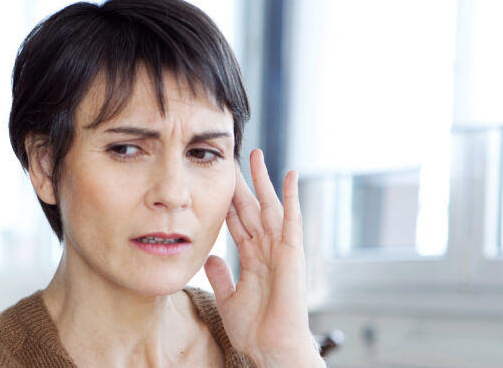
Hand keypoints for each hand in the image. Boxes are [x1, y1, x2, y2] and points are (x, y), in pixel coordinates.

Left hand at [205, 149, 324, 367]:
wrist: (272, 346)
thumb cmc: (255, 329)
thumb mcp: (229, 297)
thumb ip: (221, 275)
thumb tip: (210, 257)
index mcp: (252, 258)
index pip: (236, 222)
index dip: (226, 201)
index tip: (216, 181)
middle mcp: (266, 248)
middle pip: (250, 208)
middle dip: (241, 184)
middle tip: (231, 159)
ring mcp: (280, 248)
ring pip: (269, 206)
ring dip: (262, 181)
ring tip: (255, 156)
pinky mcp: (292, 252)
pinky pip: (292, 219)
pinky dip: (291, 196)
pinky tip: (289, 175)